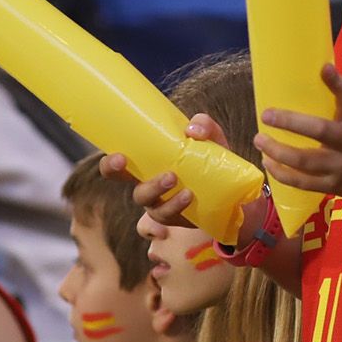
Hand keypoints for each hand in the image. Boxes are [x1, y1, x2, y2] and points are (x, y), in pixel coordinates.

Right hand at [98, 113, 231, 230]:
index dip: (110, 163)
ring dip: (156, 188)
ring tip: (174, 178)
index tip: (118, 156)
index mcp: (148, 163)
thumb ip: (203, 125)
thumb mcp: (210, 136)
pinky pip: (167, 216)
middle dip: (118, 173)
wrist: (231, 185)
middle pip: (122, 181)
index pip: (119, 165)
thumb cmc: (210, 155)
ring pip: (146, 201)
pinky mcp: (176, 216)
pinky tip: (188, 195)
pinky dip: (176, 204)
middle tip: (125, 161)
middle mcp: (148, 184)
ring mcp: (160, 203)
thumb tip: (191, 130)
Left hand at [255, 63, 341, 207]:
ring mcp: (340, 166)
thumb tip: (316, 73)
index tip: (324, 68)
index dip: (337, 83)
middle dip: (290, 122)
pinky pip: (302, 183)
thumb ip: (339, 105)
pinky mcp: (332, 186)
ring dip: (278, 151)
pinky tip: (268, 162)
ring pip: (304, 161)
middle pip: (320, 130)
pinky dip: (282, 174)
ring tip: (260, 140)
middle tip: (266, 114)